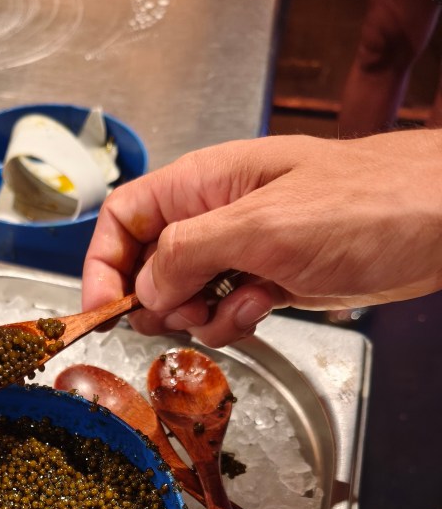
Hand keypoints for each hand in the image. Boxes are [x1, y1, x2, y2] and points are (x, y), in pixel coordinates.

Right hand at [82, 130, 441, 345]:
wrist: (436, 225)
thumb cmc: (364, 204)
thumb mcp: (262, 225)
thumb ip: (189, 254)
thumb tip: (144, 288)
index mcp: (203, 185)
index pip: (125, 219)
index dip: (103, 264)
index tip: (101, 310)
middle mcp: (215, 217)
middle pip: (149, 264)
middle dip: (155, 299)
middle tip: (178, 315)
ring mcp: (242, 252)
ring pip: (184, 297)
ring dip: (199, 316)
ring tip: (238, 306)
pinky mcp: (268, 282)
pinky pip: (223, 313)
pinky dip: (232, 322)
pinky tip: (263, 308)